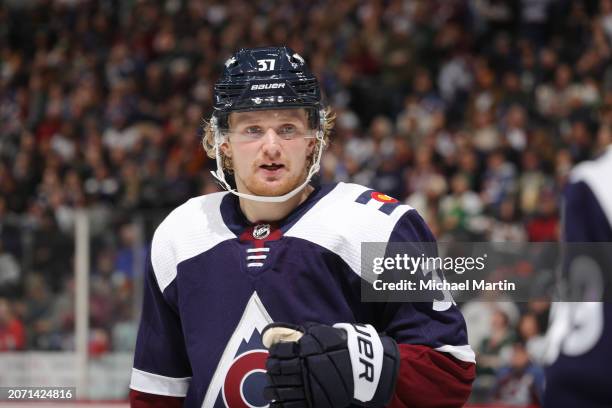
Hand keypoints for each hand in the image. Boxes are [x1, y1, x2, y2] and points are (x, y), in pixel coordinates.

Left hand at [262, 322, 399, 407]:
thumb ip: (302, 335)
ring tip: (271, 390)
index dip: (274, 354)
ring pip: (281, 390)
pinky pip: (292, 406)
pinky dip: (282, 405)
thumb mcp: (321, 333)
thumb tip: (283, 333)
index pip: (279, 352)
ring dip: (272, 390)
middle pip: (277, 371)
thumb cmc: (342, 346)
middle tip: (272, 371)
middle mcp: (303, 368)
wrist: (363, 365)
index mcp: (303, 350)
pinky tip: (277, 404)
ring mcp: (308, 386)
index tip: (273, 356)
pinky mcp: (314, 401)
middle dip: (272, 371)